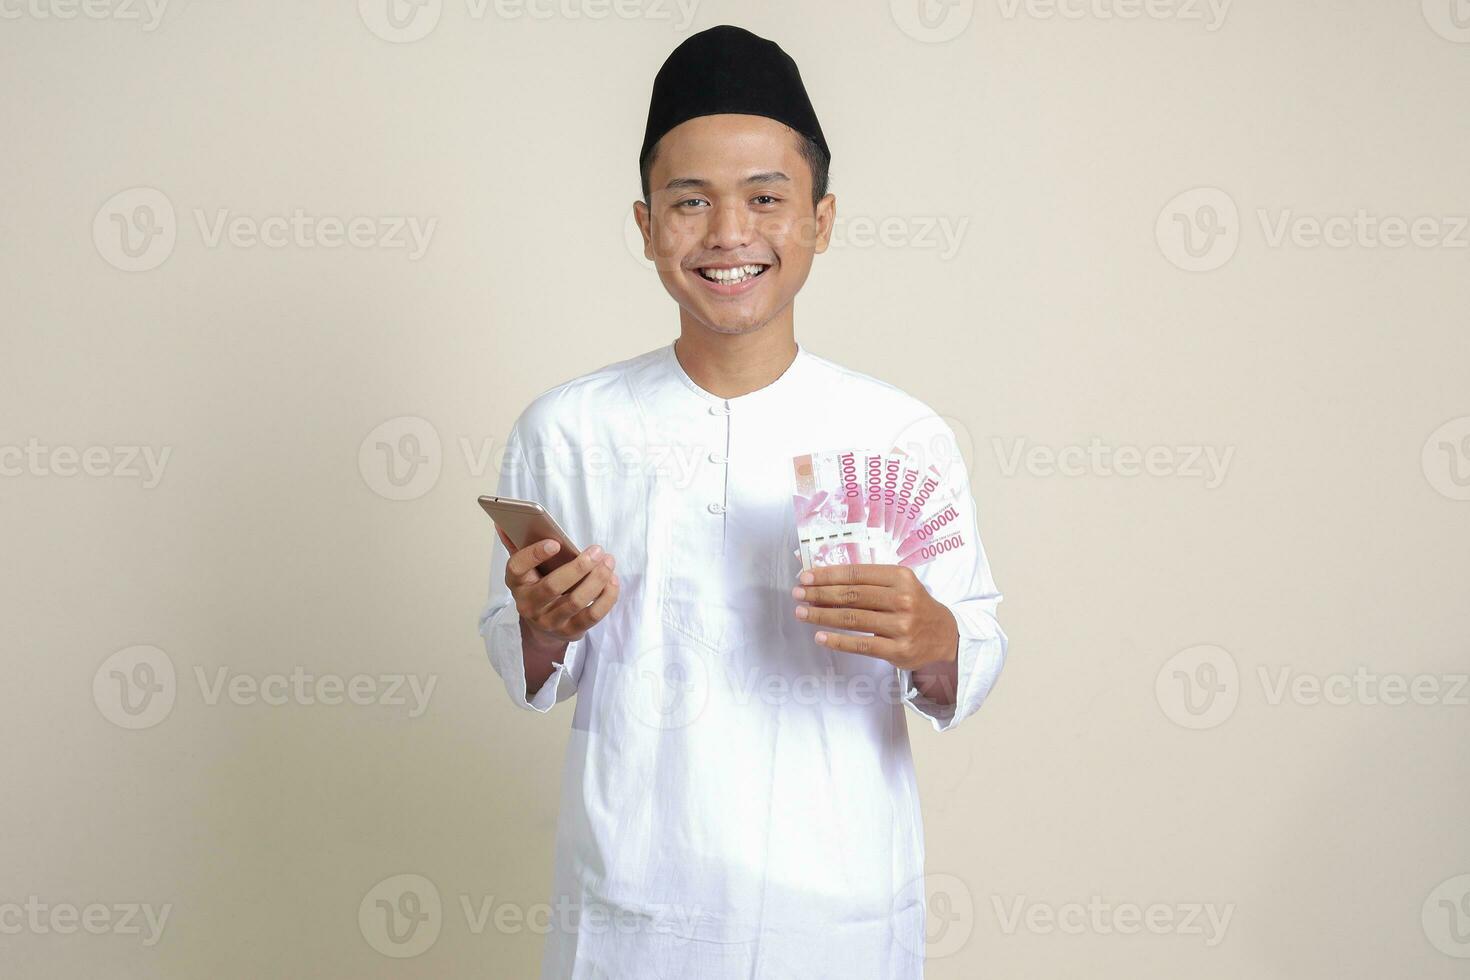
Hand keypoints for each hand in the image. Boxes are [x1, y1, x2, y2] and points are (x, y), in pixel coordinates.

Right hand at [499, 529, 619, 647]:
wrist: (542, 626)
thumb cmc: (538, 585)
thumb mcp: (526, 568)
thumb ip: (517, 544)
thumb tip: (502, 523)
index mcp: (517, 582)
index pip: (517, 567)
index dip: (534, 554)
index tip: (555, 542)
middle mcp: (529, 604)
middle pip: (552, 586)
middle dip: (578, 567)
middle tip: (597, 550)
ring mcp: (550, 621)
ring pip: (576, 601)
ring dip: (597, 579)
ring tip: (608, 561)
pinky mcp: (570, 631)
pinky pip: (593, 615)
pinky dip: (607, 597)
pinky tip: (613, 580)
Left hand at [791, 564, 957, 671]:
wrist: (945, 635)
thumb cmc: (914, 605)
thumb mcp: (900, 584)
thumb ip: (869, 580)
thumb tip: (825, 579)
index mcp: (901, 577)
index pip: (856, 574)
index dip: (828, 575)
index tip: (805, 577)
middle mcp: (903, 599)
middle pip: (852, 596)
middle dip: (820, 594)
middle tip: (798, 594)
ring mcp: (901, 626)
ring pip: (853, 619)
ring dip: (822, 616)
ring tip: (801, 613)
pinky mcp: (899, 650)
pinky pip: (861, 645)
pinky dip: (838, 641)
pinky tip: (820, 637)